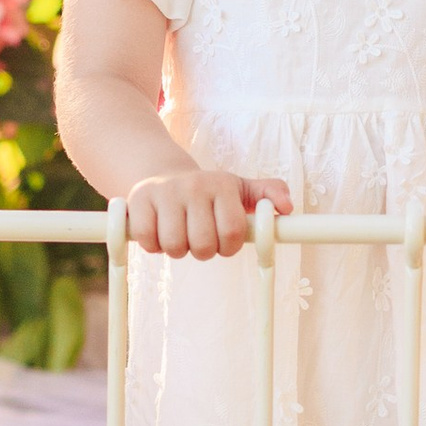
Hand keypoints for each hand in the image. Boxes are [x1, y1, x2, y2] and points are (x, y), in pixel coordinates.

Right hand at [121, 169, 294, 259]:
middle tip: (198, 239)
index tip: (222, 241)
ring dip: (177, 250)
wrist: (162, 174)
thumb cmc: (207, 191)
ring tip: (178, 235)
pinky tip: (157, 232)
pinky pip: (147, 241)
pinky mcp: (138, 199)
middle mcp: (194, 185)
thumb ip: (268, 194)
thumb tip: (287, 207)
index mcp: (222, 185)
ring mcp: (165, 191)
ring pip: (174, 246)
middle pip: (203, 245)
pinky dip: (152, 245)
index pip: (232, 234)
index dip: (227, 247)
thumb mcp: (239, 189)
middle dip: (202, 251)